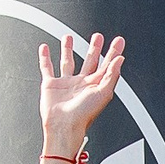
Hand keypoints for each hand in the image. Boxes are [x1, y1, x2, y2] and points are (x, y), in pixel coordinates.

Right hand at [37, 32, 122, 150]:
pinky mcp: (51, 85)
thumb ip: (112, 75)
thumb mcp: (103, 93)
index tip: (119, 41)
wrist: (63, 126)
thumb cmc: (83, 115)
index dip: (113, 52)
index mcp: (95, 85)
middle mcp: (81, 83)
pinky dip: (45, 58)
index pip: (107, 65)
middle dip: (94, 49)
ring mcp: (66, 84)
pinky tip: (44, 49)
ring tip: (69, 38)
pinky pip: (47, 68)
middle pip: (90, 61)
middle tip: (97, 36)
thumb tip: (120, 60)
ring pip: (68, 62)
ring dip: (68, 49)